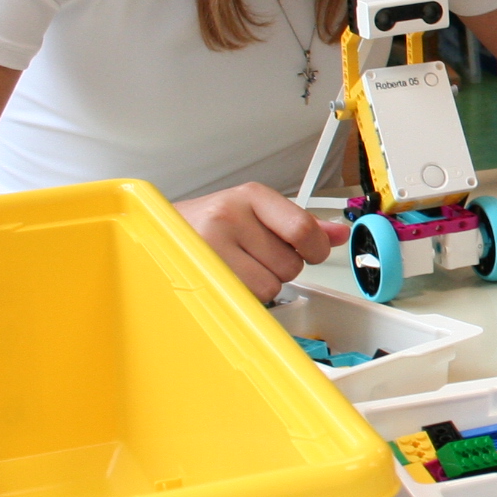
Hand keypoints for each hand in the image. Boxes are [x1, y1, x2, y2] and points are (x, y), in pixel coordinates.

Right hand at [175, 182, 349, 301]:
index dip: (315, 249)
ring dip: (261, 285)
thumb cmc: (211, 224)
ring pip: (270, 287)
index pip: (302, 228)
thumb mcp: (257, 213)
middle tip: (255, 257)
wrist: (158, 232)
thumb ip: (301, 225)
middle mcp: (230, 215)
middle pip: (290, 265)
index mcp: (252, 196)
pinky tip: (229, 280)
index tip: (309, 253)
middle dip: (280, 268)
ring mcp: (210, 246)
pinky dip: (244, 297)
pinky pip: (246, 300)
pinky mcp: (199, 274)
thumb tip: (339, 234)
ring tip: (239, 268)